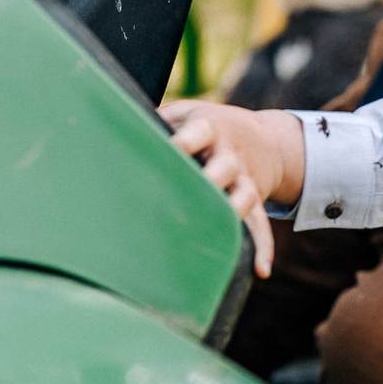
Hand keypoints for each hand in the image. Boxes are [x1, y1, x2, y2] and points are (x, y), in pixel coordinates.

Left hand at [159, 101, 305, 277]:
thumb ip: (158, 119)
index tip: (166, 153)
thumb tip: (117, 130)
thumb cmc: (207, 126)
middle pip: (225, 166)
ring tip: (222, 236)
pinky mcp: (254, 198)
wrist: (264, 138)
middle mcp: (229, 154)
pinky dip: (262, 246)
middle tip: (191, 195)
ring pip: (245, 196)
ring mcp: (244, 178)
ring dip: (234, 213)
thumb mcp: (186, 113)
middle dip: (213, 180)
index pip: (199, 132)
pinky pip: (260, 223)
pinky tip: (260, 270)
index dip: (183, 143)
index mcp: (209, 127)